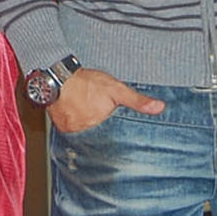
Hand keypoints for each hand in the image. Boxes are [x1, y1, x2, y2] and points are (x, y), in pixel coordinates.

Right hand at [47, 68, 162, 134]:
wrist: (57, 76)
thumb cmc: (86, 82)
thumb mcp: (116, 89)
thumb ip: (137, 100)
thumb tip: (159, 107)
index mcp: (101, 124)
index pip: (114, 139)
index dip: (119, 138)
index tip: (120, 137)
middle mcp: (85, 131)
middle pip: (100, 139)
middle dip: (104, 135)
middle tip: (104, 124)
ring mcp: (73, 131)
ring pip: (87, 137)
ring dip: (90, 132)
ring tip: (92, 121)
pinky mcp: (62, 128)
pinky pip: (73, 133)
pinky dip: (78, 128)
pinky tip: (81, 119)